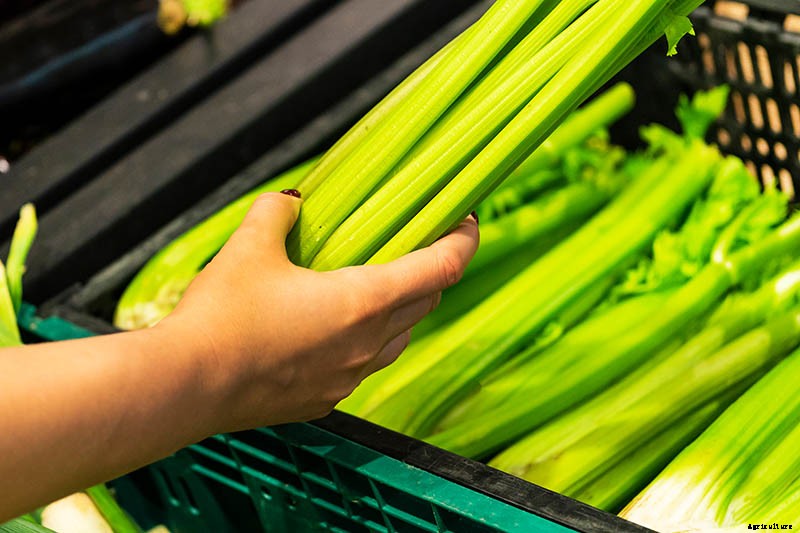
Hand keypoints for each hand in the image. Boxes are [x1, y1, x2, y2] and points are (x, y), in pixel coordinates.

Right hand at [160, 190, 478, 432]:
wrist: (186, 387)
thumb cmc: (221, 318)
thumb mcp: (248, 246)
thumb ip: (277, 213)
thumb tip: (290, 204)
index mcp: (363, 301)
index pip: (441, 268)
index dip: (464, 240)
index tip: (468, 221)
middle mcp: (367, 344)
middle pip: (427, 302)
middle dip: (433, 271)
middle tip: (419, 245)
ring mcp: (348, 378)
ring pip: (399, 338)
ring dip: (402, 309)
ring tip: (379, 286)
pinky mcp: (324, 400)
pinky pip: (365, 365)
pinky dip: (368, 341)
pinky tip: (336, 329)